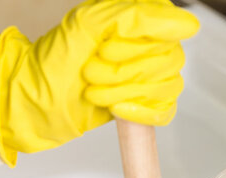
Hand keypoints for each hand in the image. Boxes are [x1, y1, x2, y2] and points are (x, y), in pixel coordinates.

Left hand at [0, 0, 198, 165]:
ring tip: (94, 91)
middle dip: (126, 71)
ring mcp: (150, 78)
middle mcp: (150, 47)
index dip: (143, 42)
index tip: (107, 49)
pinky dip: (140, 113)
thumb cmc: (55, 62)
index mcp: (137, 19)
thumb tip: (187, 23)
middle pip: (169, 60)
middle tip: (91, 71)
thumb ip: (135, 16)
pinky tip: (115, 110)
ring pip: (166, 87)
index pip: (172, 27)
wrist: (39, 102)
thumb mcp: (88, 25)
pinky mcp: (146, 105)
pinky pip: (164, 111)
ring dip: (126, 92)